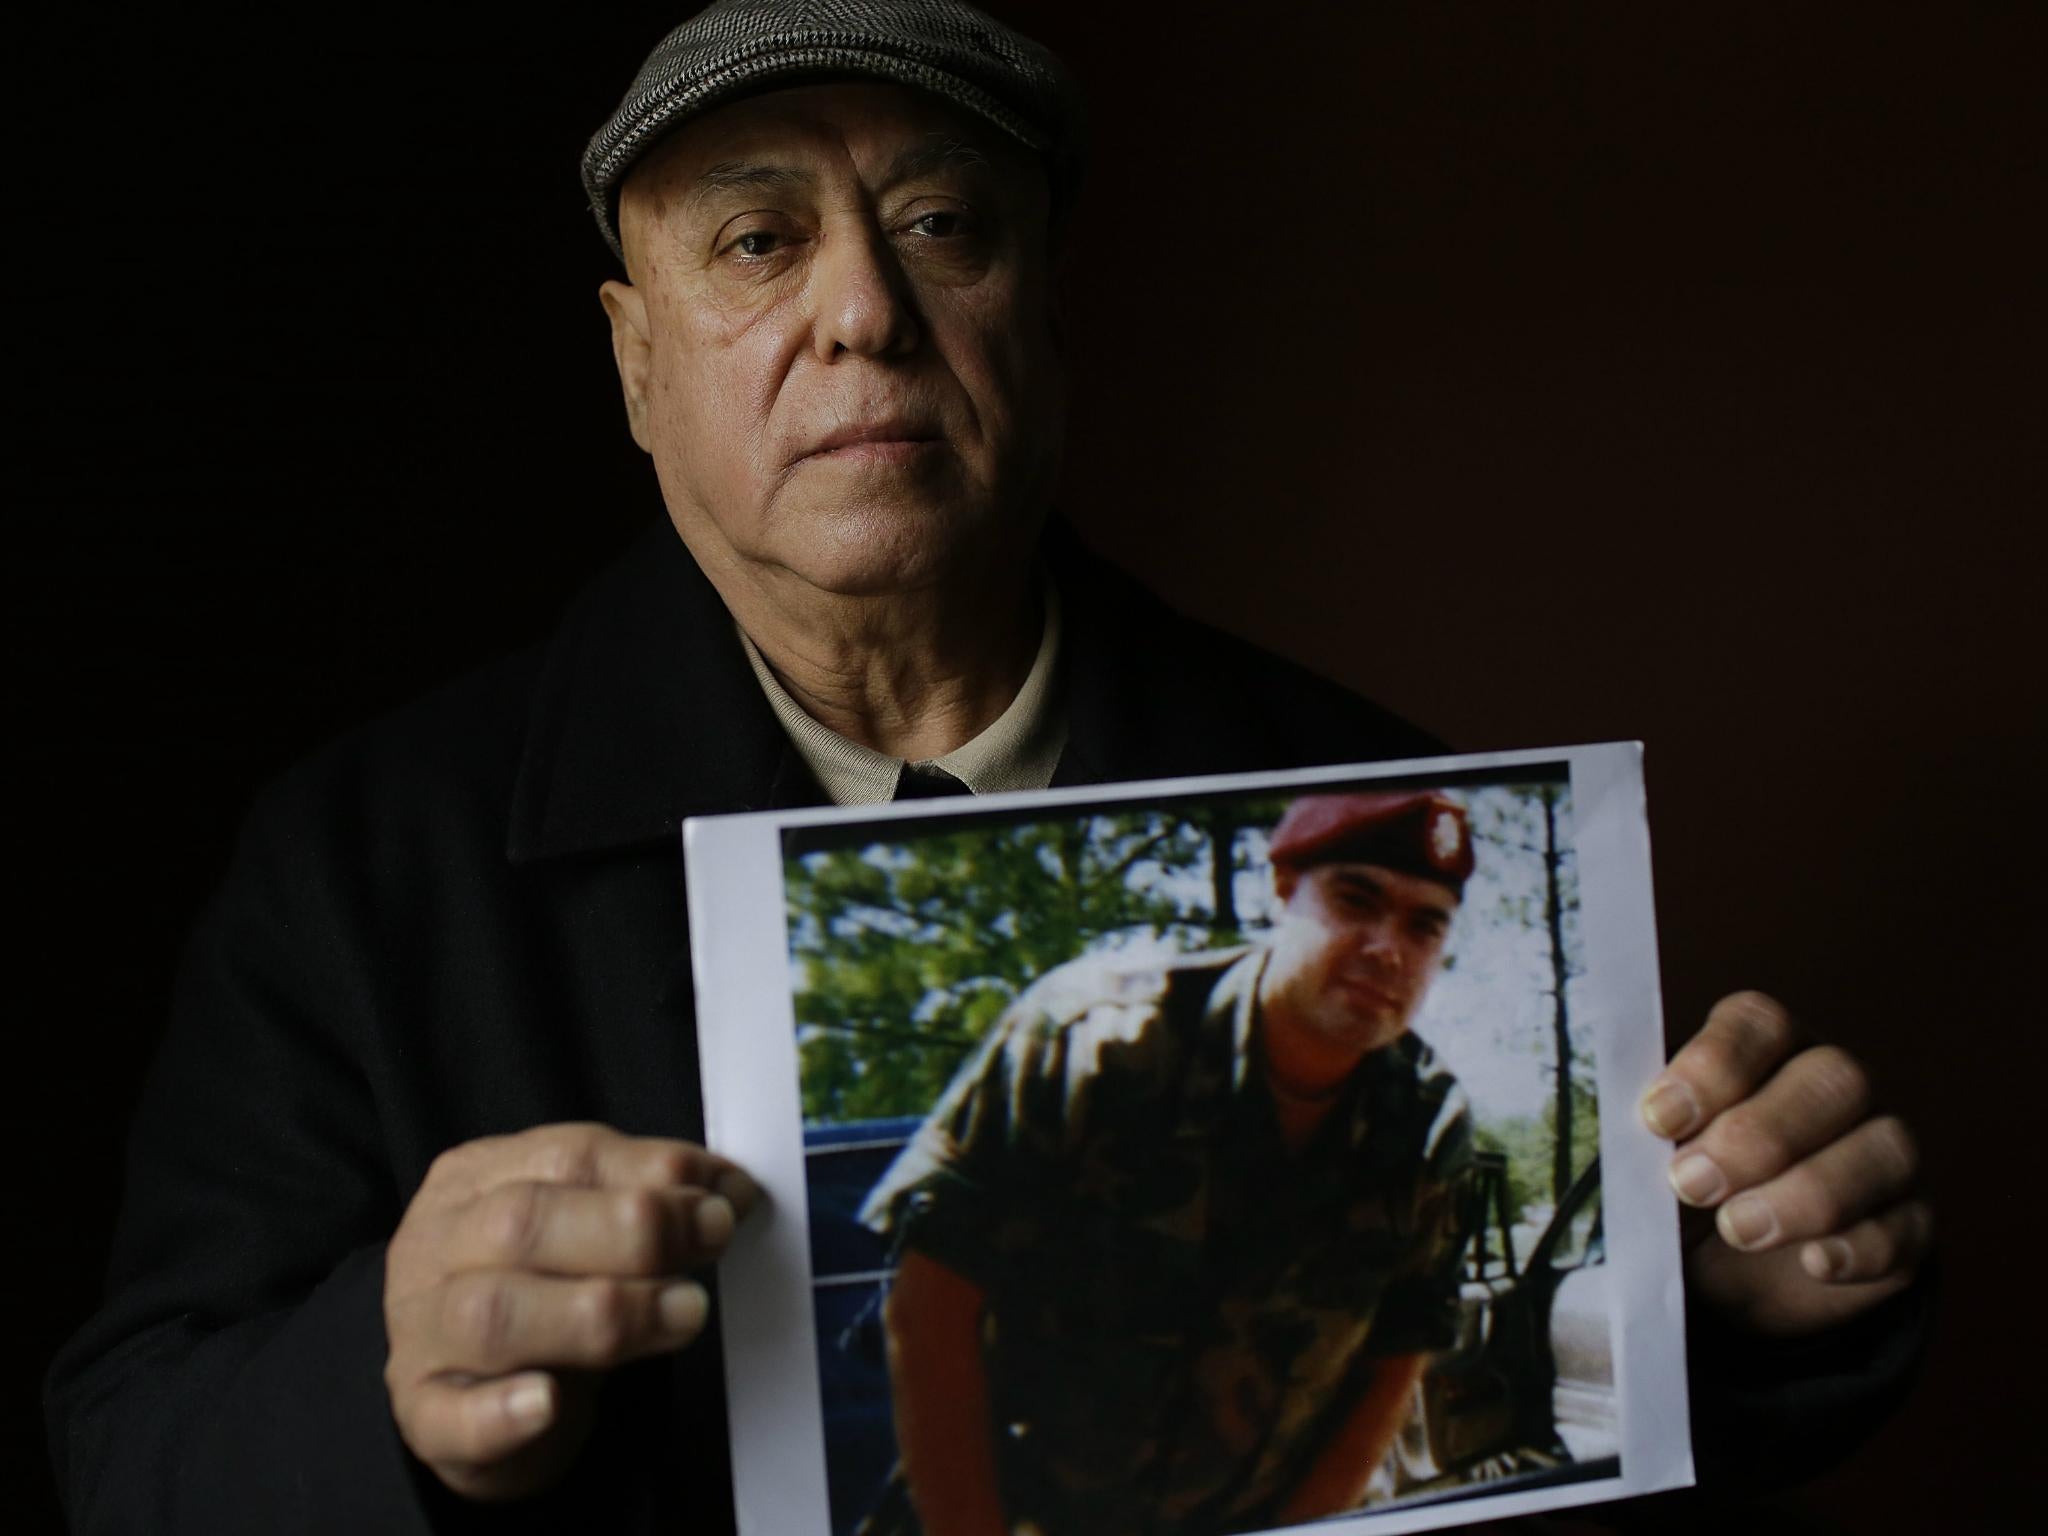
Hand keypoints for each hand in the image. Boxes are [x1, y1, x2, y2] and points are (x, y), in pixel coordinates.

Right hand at [383, 1122, 758, 1500]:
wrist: (462, 1392)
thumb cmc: (538, 1290)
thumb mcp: (582, 1227)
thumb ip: (642, 1199)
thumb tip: (729, 1188)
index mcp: (474, 1180)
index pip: (566, 1156)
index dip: (653, 1171)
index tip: (726, 1195)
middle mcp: (435, 1248)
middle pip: (521, 1224)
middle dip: (633, 1231)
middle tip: (713, 1241)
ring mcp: (418, 1335)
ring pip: (493, 1315)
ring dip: (599, 1313)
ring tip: (683, 1313)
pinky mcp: (420, 1417)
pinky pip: (447, 1417)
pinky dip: (502, 1413)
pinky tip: (548, 1403)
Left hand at [1639, 992, 1930, 1336]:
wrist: (1741, 1269)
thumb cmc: (1690, 1182)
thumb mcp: (1659, 1156)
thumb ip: (1641, 1138)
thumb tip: (1601, 1142)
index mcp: (1769, 1047)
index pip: (1759, 1024)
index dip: (1712, 1065)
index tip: (1657, 1119)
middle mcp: (1837, 1085)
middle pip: (1830, 1080)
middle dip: (1757, 1134)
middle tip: (1689, 1184)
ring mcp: (1885, 1151)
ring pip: (1881, 1149)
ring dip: (1807, 1193)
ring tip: (1738, 1231)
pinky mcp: (1910, 1223)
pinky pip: (1904, 1227)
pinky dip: (1859, 1246)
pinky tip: (1814, 1264)